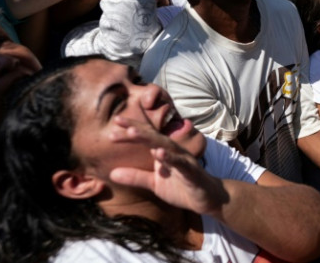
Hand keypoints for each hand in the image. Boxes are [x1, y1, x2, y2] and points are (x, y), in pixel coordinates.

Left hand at [109, 116, 228, 217]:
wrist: (207, 199)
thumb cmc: (181, 187)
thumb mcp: (154, 184)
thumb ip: (135, 177)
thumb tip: (111, 174)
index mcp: (163, 152)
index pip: (146, 136)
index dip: (131, 128)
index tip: (115, 121)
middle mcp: (173, 151)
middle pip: (152, 136)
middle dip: (135, 128)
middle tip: (117, 120)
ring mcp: (183, 159)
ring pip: (165, 145)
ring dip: (149, 138)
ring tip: (132, 132)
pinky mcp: (191, 171)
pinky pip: (180, 162)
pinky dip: (170, 157)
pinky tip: (159, 154)